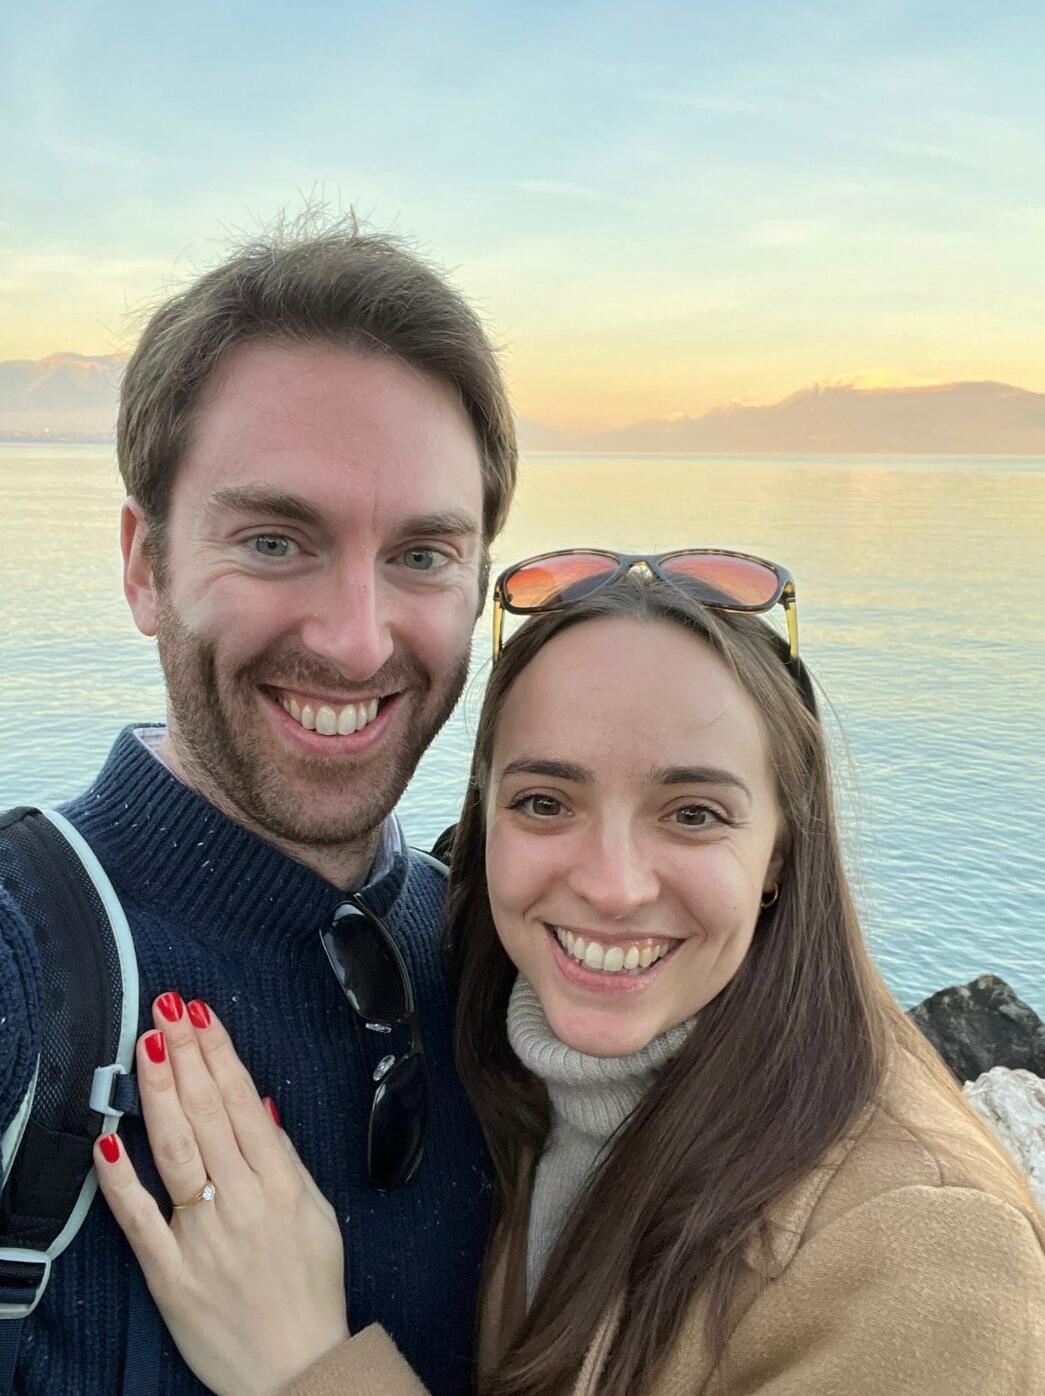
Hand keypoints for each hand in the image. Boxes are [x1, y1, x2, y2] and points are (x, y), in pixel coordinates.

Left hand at [95, 994, 348, 1395]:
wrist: (297, 1369)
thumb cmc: (310, 1288)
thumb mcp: (318, 1214)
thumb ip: (285, 1158)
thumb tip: (256, 1105)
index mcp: (282, 1184)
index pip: (241, 1101)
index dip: (219, 1052)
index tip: (201, 1014)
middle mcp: (243, 1200)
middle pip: (206, 1113)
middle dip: (187, 1054)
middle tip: (168, 1009)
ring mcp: (203, 1235)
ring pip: (175, 1150)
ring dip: (159, 1093)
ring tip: (147, 1046)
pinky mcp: (170, 1273)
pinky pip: (139, 1218)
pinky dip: (121, 1177)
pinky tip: (108, 1136)